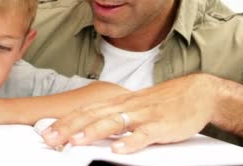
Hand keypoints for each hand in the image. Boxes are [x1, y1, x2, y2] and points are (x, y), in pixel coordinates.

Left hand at [41, 73, 221, 153]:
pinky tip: (118, 150)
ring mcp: (143, 115)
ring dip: (92, 132)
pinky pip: (143, 134)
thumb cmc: (163, 102)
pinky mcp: (160, 125)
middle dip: (69, 127)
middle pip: (92, 115)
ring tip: (76, 142)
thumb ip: (113, 117)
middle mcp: (125, 106)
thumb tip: (90, 129)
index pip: (85, 111)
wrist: (196, 93)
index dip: (65, 121)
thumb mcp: (133, 107)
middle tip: (50, 138)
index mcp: (117, 103)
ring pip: (113, 122)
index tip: (46, 132)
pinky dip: (130, 142)